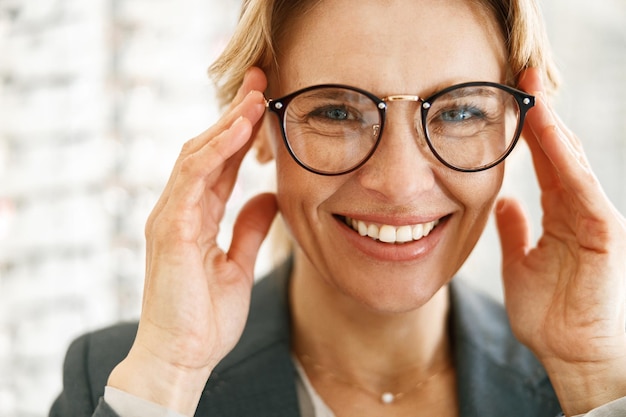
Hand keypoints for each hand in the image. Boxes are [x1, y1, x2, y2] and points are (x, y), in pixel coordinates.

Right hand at [108, 67, 277, 414]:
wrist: (182, 358)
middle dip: (233, 115)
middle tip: (260, 82)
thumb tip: (267, 199)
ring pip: (196, 156)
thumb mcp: (236, 265)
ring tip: (254, 96)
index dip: (241, 134)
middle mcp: (180, 210)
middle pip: (206, 149)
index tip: (264, 105)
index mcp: (196, 217)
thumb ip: (248, 229)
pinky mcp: (170, 230)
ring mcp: (171, 217)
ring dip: (226, 124)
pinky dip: (214, 151)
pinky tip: (237, 130)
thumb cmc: (204, 318)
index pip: (220, 164)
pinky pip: (192, 179)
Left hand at [495, 68, 625, 414]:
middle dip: (542, 115)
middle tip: (522, 77)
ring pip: (572, 163)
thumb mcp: (520, 262)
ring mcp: (593, 218)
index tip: (510, 99)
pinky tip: (551, 135)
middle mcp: (578, 209)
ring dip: (553, 127)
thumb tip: (503, 201)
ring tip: (534, 93)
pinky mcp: (603, 232)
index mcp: (560, 214)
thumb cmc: (549, 314)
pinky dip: (567, 160)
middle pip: (559, 153)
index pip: (545, 162)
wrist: (570, 352)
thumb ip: (515, 230)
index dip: (529, 130)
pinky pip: (582, 188)